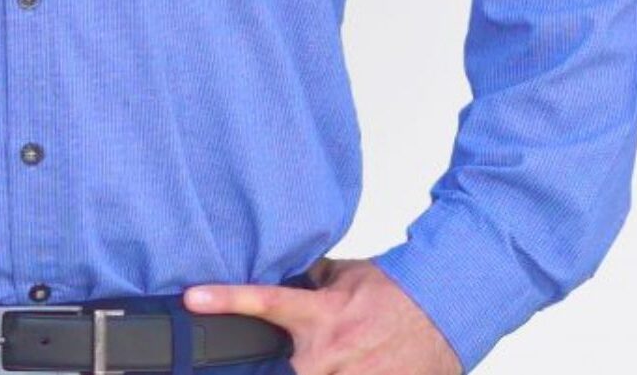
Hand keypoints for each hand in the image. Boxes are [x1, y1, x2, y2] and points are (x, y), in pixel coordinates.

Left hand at [184, 257, 459, 374]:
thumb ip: (306, 280)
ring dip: (309, 366)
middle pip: (282, 366)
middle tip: (264, 357)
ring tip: (332, 352)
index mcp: (319, 313)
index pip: (263, 301)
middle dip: (272, 364)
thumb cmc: (391, 292)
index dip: (225, 300)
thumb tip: (277, 272)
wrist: (444, 310)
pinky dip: (341, 372)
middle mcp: (330, 351)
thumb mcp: (341, 276)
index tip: (192, 298)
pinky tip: (349, 364)